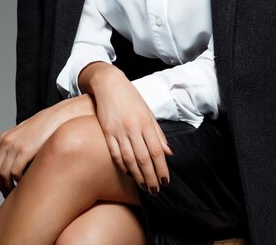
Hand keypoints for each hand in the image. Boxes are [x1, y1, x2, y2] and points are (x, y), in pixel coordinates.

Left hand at [0, 94, 94, 197]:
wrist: (56, 117)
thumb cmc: (44, 127)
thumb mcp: (24, 134)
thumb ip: (15, 145)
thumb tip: (13, 163)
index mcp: (4, 138)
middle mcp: (6, 141)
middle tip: (4, 195)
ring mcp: (14, 145)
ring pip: (3, 173)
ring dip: (7, 187)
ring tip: (13, 193)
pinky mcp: (25, 150)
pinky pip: (14, 172)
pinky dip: (16, 181)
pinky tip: (22, 183)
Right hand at [80, 62, 173, 193]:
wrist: (108, 84)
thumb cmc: (131, 97)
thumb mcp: (148, 112)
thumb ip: (158, 133)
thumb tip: (169, 152)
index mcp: (145, 122)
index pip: (156, 151)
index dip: (161, 168)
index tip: (165, 181)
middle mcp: (132, 128)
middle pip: (143, 159)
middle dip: (150, 177)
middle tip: (155, 190)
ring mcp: (118, 131)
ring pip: (129, 159)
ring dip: (137, 176)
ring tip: (144, 187)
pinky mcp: (106, 132)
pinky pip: (115, 154)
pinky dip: (122, 165)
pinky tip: (128, 173)